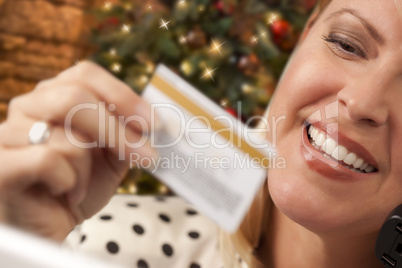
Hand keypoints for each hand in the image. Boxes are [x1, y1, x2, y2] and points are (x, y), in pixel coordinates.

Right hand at [0, 62, 154, 240]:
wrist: (45, 225)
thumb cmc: (76, 187)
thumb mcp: (111, 158)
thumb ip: (126, 135)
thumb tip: (149, 121)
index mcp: (54, 97)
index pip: (86, 74)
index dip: (123, 95)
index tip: (152, 121)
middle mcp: (28, 107)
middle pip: (76, 97)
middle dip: (118, 130)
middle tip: (146, 154)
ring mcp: (7, 134)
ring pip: (68, 136)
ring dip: (89, 168)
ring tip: (81, 185)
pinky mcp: (1, 164)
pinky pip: (49, 160)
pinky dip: (69, 182)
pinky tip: (63, 192)